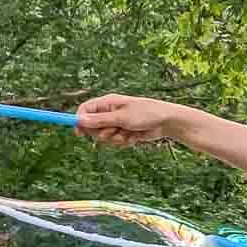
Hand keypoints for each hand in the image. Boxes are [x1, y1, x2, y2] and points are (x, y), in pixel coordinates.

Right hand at [74, 94, 190, 146]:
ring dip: (115, 139)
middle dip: (102, 133)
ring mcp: (117, 124)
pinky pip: (116, 142)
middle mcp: (110, 113)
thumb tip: (79, 120)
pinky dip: (124, 142)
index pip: (85, 110)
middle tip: (113, 131)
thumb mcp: (121, 118)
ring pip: (104, 137)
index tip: (79, 133)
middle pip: (92, 126)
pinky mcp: (124, 133)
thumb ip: (100, 120)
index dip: (79, 121)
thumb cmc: (145, 114)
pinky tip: (135, 137)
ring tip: (128, 133)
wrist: (166, 122)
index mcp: (107, 103)